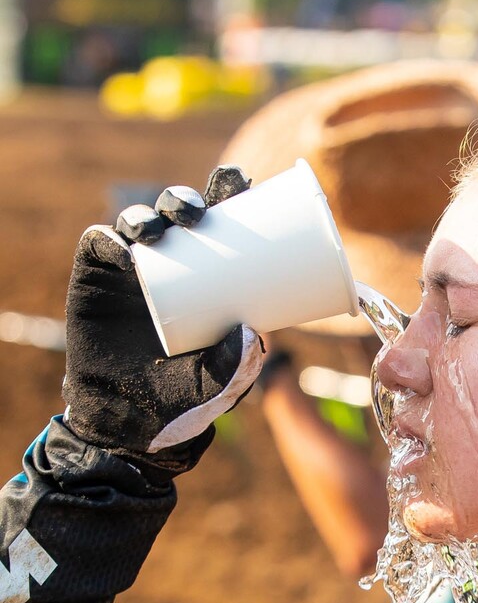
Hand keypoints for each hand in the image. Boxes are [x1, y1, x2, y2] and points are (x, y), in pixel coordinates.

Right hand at [62, 166, 264, 472]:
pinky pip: (99, 247)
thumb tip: (255, 333)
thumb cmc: (184, 396)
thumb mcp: (219, 384)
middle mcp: (169, 262)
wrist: (129, 420)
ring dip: (150, 215)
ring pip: (139, 224)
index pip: (220, 224)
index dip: (229, 195)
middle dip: (189, 200)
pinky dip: (107, 240)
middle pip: (179, 215)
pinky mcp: (96, 279)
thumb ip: (238, 364)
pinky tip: (120, 244)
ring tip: (161, 229)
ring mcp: (130, 268)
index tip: (243, 182)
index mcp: (207, 273)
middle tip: (200, 212)